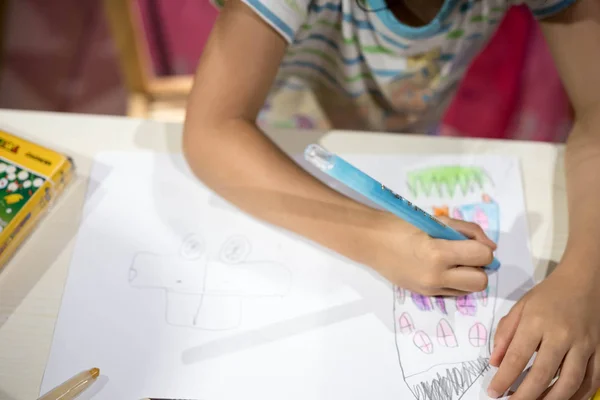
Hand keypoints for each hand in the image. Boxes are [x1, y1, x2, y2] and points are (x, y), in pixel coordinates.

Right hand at [362, 214, 495, 295]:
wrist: (371, 242)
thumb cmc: (401, 225)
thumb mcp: (435, 220)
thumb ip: (466, 230)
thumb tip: (491, 247)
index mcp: (437, 253)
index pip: (482, 256)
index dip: (482, 247)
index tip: (471, 241)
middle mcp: (436, 276)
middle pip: (481, 281)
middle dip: (479, 266)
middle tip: (466, 254)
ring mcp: (429, 289)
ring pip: (470, 291)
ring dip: (469, 276)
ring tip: (455, 262)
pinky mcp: (424, 294)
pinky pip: (454, 293)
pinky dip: (456, 282)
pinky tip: (443, 269)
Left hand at [488, 264, 599, 399]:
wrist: (584, 281)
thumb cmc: (548, 295)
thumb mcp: (520, 307)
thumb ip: (505, 334)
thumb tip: (495, 363)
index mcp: (537, 322)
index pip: (517, 357)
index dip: (504, 379)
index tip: (493, 392)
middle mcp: (562, 335)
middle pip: (543, 374)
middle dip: (525, 395)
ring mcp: (584, 345)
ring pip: (570, 382)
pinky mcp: (599, 351)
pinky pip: (591, 380)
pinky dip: (578, 395)